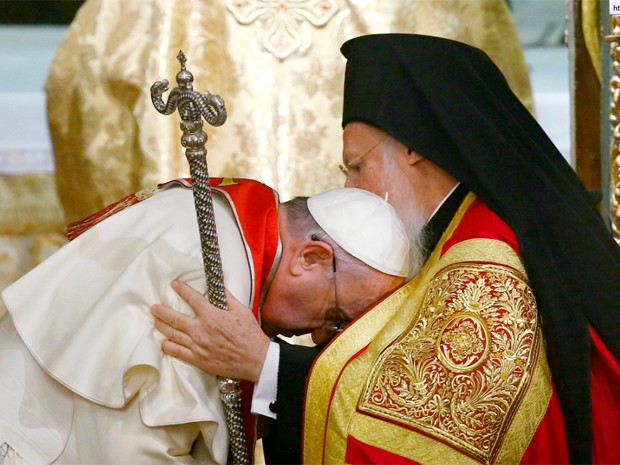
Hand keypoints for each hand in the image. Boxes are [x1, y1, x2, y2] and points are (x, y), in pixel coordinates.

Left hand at [151, 279, 269, 382]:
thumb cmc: (250, 334)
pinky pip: (177, 352)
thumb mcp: (242, 310)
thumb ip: (227, 298)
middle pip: (175, 318)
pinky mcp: (197, 359)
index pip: (192, 298)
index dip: (182, 289)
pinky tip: (163, 342)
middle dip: (162, 311)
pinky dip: (167, 346)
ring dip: (161, 326)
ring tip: (155, 321)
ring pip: (172, 335)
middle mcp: (201, 330)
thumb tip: (217, 287)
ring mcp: (197, 346)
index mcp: (212, 315)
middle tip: (154, 307)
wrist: (254, 359)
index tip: (174, 284)